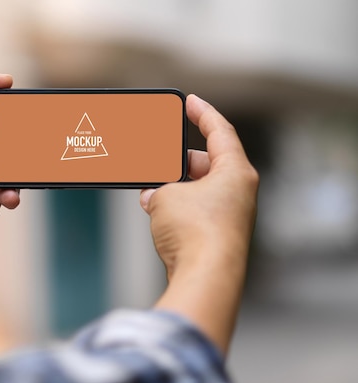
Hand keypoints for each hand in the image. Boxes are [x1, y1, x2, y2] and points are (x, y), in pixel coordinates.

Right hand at [140, 94, 258, 353]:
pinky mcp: (217, 236)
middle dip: (177, 162)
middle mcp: (238, 192)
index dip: (202, 113)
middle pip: (205, 163)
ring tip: (150, 194)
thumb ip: (159, 188)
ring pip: (197, 189)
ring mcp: (229, 215)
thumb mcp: (166, 197)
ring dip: (172, 189)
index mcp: (235, 172)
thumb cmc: (194, 232)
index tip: (190, 101)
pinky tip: (156, 216)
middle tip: (156, 160)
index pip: (220, 131)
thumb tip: (154, 197)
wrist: (205, 277)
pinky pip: (194, 211)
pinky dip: (176, 209)